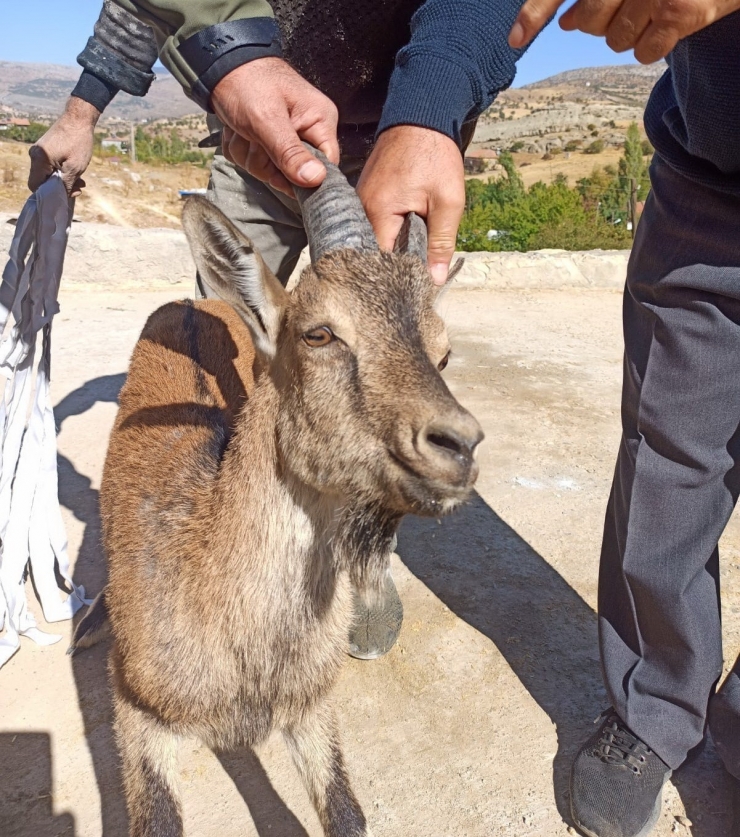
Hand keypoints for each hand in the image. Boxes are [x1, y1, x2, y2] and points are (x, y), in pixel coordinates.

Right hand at [28, 97, 99, 195]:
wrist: (78, 118)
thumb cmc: (78, 142)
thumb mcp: (75, 168)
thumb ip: (65, 185)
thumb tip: (60, 197)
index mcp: (39, 160)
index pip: (35, 185)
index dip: (49, 195)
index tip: (67, 194)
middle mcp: (34, 155)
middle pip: (42, 180)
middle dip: (60, 188)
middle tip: (79, 189)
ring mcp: (39, 151)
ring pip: (48, 174)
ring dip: (64, 180)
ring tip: (81, 182)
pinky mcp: (45, 149)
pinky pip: (50, 166)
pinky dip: (62, 172)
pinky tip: (76, 173)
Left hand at [212, 57, 338, 195]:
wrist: (219, 65)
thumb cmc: (246, 83)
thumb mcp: (267, 119)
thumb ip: (290, 152)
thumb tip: (316, 179)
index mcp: (320, 121)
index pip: (327, 167)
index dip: (306, 178)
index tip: (280, 171)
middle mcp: (308, 132)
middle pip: (294, 174)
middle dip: (266, 162)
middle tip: (253, 138)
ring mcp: (287, 139)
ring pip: (270, 171)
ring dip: (249, 155)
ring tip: (242, 130)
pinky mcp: (268, 143)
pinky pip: (254, 164)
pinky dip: (241, 151)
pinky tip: (238, 131)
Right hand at [356, 126, 464, 285]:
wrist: (422, 115)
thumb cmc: (435, 155)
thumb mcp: (448, 202)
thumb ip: (441, 243)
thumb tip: (435, 279)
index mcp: (377, 213)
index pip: (379, 261)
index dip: (395, 278)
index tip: (411, 289)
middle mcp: (361, 209)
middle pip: (372, 252)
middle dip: (393, 267)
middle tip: (413, 278)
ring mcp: (361, 201)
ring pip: (373, 239)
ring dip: (391, 249)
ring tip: (410, 260)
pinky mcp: (366, 195)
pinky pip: (373, 224)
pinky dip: (387, 233)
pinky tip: (403, 239)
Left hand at [509, 0, 739, 62]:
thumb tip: (564, 21)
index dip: (536, 10)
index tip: (514, 37)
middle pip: (588, 21)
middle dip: (599, 21)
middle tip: (625, 3)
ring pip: (615, 40)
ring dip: (629, 33)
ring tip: (651, 7)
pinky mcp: (681, 13)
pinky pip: (643, 53)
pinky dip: (651, 47)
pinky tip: (666, 24)